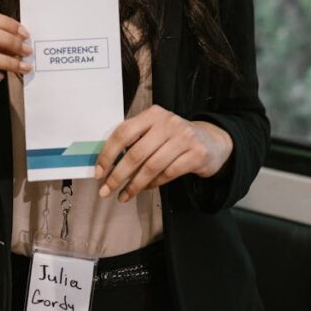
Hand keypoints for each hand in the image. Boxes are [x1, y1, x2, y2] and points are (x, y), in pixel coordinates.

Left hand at [94, 105, 232, 201]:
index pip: (124, 132)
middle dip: (118, 175)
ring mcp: (184, 137)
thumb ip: (135, 140)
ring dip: (134, 185)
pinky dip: (154, 184)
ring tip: (123, 196)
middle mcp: (168, 123)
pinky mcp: (196, 154)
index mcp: (152, 114)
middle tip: (106, 191)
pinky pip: (168, 174)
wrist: (211, 140)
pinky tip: (146, 188)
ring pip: (152, 167)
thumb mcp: (155, 130)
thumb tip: (106, 164)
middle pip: (136, 153)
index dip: (108, 153)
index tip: (99, 172)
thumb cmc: (173, 138)